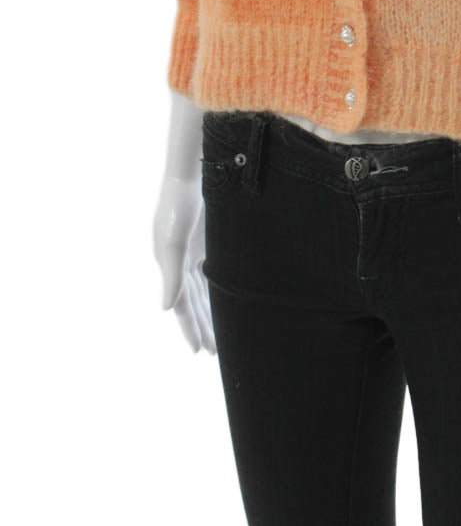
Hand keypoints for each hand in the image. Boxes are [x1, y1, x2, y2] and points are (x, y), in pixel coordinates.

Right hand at [153, 175, 215, 354]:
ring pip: (205, 290)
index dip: (190, 328)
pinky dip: (218, 290)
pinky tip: (228, 301)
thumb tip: (166, 309)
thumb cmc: (179, 206)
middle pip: (194, 302)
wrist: (192, 173)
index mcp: (171, 265)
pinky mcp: (211, 241)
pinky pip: (213, 274)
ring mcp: (197, 251)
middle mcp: (182, 261)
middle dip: (202, 326)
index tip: (198, 351)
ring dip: (211, 312)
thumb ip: (172, 276)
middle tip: (214, 352)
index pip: (183, 306)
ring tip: (221, 334)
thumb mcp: (173, 242)